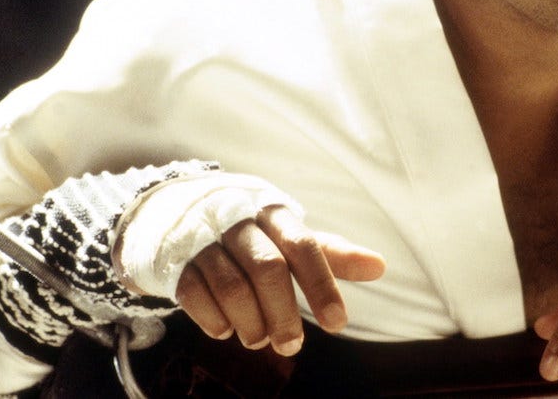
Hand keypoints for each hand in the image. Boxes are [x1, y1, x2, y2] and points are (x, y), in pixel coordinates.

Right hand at [174, 203, 385, 357]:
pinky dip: (215, 321)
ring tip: (259, 339)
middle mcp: (240, 220)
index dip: (322, 286)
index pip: (305, 246)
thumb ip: (331, 253)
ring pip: (232, 285)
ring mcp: (205, 239)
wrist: (177, 213)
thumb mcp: (289, 237)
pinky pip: (195, 295)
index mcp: (274, 213)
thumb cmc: (251, 232)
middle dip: (284, 314)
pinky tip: (226, 330)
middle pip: (268, 269)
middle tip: (292, 345)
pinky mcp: (176, 261)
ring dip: (251, 323)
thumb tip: (380, 266)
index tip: (338, 324)